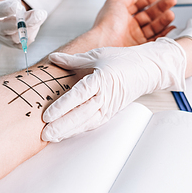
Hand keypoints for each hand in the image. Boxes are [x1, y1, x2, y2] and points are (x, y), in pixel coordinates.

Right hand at [0, 0, 46, 47]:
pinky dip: (31, 34)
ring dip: (31, 27)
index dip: (7, 9)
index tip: (18, 4)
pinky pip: (22, 44)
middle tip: (39, 13)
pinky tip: (36, 23)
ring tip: (40, 15)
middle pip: (7, 28)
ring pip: (16, 38)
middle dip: (25, 21)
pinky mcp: (10, 44)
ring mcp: (0, 38)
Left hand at [41, 38, 186, 141]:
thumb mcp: (97, 55)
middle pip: (82, 114)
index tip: (47, 115)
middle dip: (62, 126)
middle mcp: (105, 96)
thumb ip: (73, 60)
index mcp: (102, 79)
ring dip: (68, 132)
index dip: (63, 106)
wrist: (146, 70)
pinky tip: (64, 134)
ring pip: (87, 123)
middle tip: (45, 134)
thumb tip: (53, 58)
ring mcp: (108, 107)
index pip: (79, 95)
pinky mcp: (110, 114)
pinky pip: (92, 124)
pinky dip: (78, 130)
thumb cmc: (122, 60)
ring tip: (51, 138)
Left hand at [90, 0, 176, 47]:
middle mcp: (129, 26)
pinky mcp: (139, 48)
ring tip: (170, 14)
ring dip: (163, 19)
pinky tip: (170, 28)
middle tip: (171, 0)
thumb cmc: (106, 24)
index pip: (140, 4)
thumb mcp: (115, 2)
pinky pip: (154, 40)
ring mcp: (134, 37)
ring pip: (153, 27)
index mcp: (122, 15)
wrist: (103, 44)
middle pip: (149, 14)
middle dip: (161, 7)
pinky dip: (163, 34)